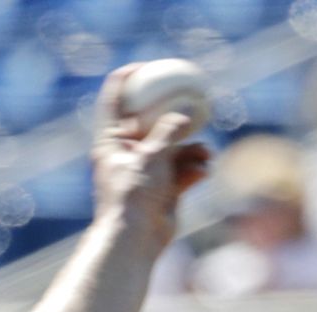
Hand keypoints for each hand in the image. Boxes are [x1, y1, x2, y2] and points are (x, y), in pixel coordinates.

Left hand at [91, 72, 212, 248]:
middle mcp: (128, 155)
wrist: (137, 240)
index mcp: (111, 142)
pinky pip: (184, 170)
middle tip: (192, 98)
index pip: (115, 100)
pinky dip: (195, 168)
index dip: (129, 78)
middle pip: (151, 122)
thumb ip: (170, 129)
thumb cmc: (134, 196)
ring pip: (174, 148)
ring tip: (204, 153)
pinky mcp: (164, 190)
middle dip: (174, 113)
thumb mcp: (151, 155)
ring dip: (192, 148)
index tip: (147, 65)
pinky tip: (204, 169)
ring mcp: (147, 173)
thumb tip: (187, 112)